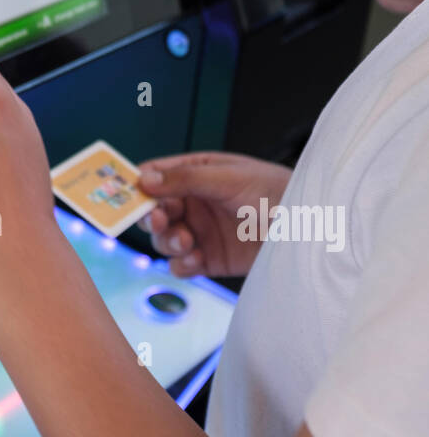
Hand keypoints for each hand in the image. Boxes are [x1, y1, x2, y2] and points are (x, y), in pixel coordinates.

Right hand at [136, 152, 291, 278]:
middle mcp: (195, 202)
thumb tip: (144, 178)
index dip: (138, 184)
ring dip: (167, 241)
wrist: (311, 231)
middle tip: (159, 220)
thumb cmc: (277, 192)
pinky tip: (195, 258)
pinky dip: (181, 263)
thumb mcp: (230, 179)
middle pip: (154, 210)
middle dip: (151, 216)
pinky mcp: (210, 259)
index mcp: (198, 172)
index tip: (126, 194)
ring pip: (164, 239)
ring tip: (186, 241)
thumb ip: (187, 178)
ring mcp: (201, 231)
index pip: (157, 175)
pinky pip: (181, 264)